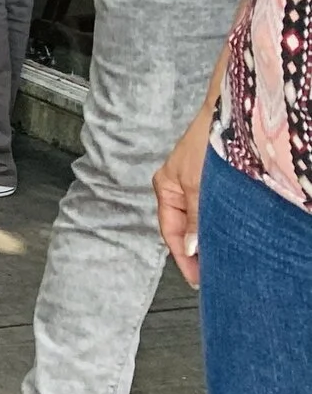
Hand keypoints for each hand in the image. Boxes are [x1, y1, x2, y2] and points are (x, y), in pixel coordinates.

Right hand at [155, 100, 215, 287]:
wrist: (229, 115)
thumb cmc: (206, 140)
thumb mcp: (198, 185)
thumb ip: (195, 218)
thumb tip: (191, 247)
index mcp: (165, 188)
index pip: (170, 232)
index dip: (183, 257)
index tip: (196, 278)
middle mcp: (176, 188)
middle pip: (183, 229)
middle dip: (194, 251)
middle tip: (209, 273)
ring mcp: (193, 184)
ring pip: (197, 220)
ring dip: (206, 238)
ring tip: (219, 257)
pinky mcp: (209, 181)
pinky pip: (208, 210)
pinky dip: (214, 224)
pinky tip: (226, 233)